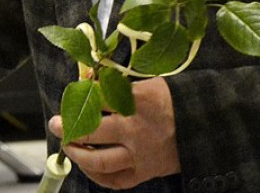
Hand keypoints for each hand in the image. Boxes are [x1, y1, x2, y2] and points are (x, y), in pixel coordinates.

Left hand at [50, 77, 179, 189]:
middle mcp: (136, 129)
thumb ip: (120, 83)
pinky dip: (96, 176)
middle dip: (68, 127)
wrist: (204, 126)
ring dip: (78, 154)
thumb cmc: (173, 101)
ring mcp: (139, 154)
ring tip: (66, 145)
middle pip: (93, 130)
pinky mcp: (144, 173)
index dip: (81, 95)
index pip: (98, 98)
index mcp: (138, 101)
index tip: (74, 94)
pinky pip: (114, 180)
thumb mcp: (149, 82)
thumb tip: (89, 79)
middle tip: (55, 124)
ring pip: (100, 160)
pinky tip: (86, 166)